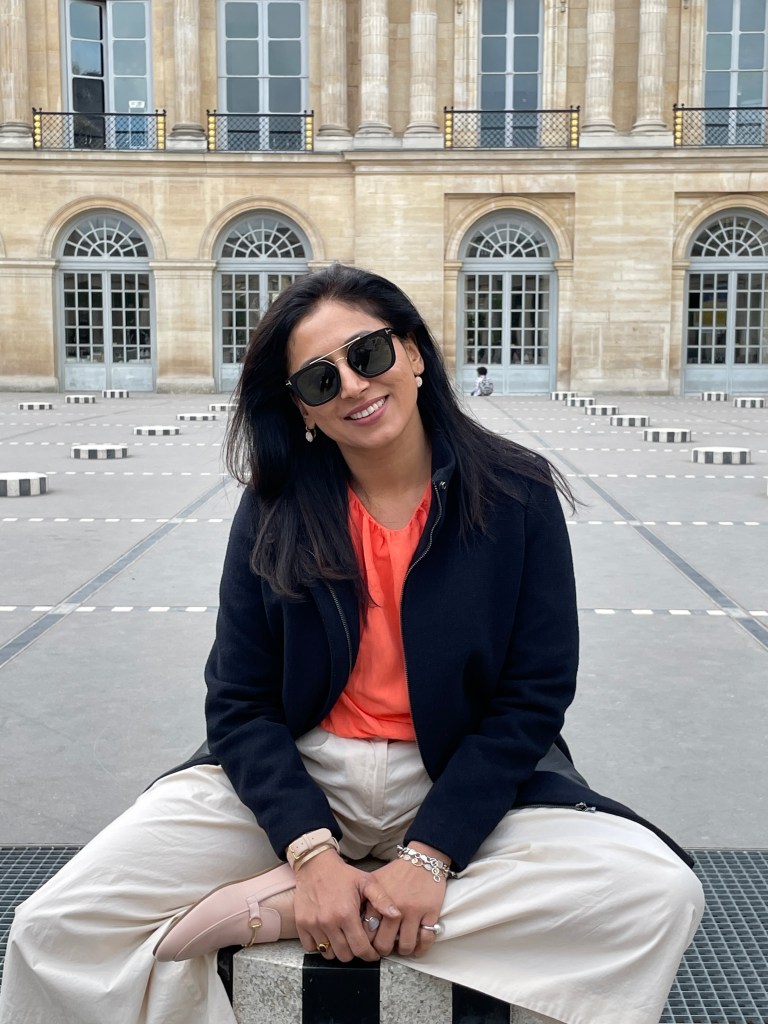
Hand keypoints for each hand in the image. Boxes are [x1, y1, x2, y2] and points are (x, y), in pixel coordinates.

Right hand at [293, 850, 400, 962]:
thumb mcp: (366, 882)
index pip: (360, 949)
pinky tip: (328, 934)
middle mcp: (328, 922)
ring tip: (343, 938)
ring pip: (328, 954)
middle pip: (344, 956)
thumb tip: (396, 914)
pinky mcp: (301, 924)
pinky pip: (311, 948)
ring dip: (337, 950)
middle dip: (354, 953)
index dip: (369, 955)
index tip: (373, 953)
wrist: (315, 864)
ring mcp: (313, 925)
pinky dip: (320, 945)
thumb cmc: (343, 874)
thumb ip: (382, 899)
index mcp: (346, 914)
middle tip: (358, 943)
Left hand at [365, 843, 447, 957]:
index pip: (367, 932)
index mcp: (378, 901)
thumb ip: (365, 902)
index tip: (369, 945)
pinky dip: (421, 948)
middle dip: (383, 951)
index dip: (367, 943)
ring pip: (405, 945)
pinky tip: (417, 948)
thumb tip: (353, 923)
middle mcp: (395, 908)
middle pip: (385, 943)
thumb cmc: (397, 873)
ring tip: (400, 948)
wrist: (423, 860)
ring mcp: (413, 911)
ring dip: (402, 951)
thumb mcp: (375, 882)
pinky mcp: (430, 913)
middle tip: (384, 950)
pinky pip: (426, 939)